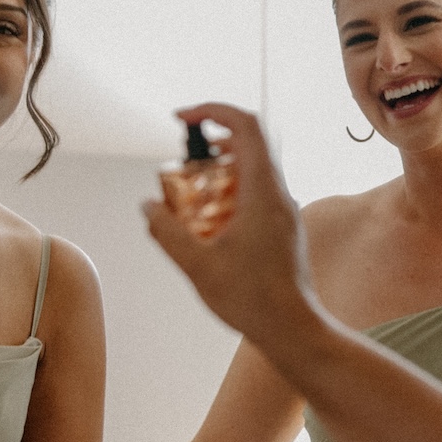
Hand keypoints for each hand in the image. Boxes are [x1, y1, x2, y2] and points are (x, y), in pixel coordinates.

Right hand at [143, 105, 320, 343]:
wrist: (293, 329)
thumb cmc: (252, 300)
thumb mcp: (196, 265)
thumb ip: (167, 232)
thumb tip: (149, 206)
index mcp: (263, 193)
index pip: (246, 126)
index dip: (213, 111)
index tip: (184, 118)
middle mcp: (279, 194)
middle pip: (250, 143)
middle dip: (211, 141)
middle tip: (182, 160)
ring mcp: (284, 210)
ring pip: (253, 167)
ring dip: (219, 167)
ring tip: (190, 192)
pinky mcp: (283, 227)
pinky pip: (257, 192)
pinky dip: (229, 190)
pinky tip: (207, 221)